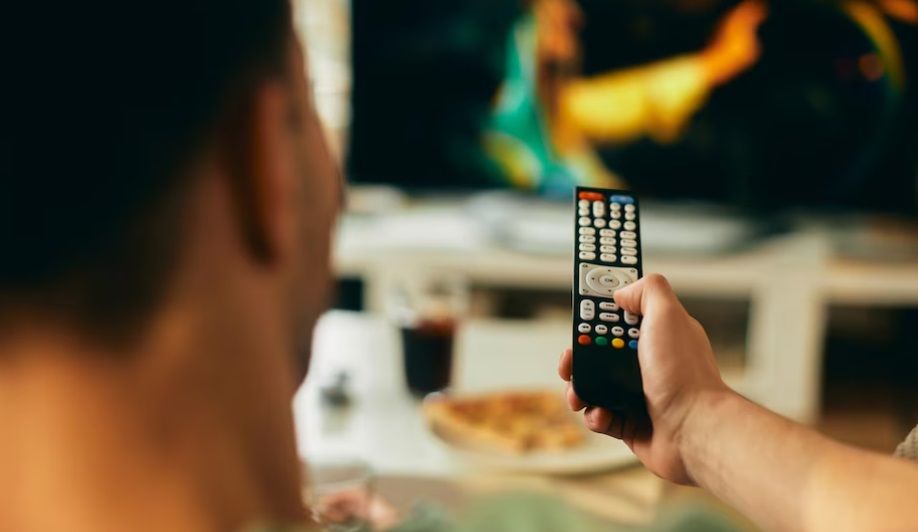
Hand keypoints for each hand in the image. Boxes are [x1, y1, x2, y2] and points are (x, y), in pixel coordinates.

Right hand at [558, 274, 729, 483]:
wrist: (694, 429)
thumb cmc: (685, 375)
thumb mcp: (668, 315)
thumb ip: (647, 291)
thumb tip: (622, 292)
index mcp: (658, 336)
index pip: (621, 318)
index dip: (598, 316)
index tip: (581, 317)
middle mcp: (649, 364)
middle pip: (601, 352)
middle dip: (579, 354)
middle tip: (571, 359)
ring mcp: (640, 395)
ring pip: (595, 386)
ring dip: (579, 387)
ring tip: (577, 392)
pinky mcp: (632, 424)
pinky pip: (601, 416)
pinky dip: (595, 415)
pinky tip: (602, 414)